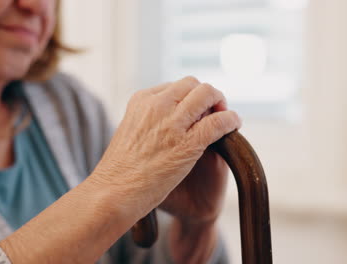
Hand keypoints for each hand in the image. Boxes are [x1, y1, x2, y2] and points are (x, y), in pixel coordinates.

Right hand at [91, 76, 240, 217]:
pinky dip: (231, 120)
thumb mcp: (128, 132)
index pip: (175, 86)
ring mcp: (173, 123)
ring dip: (220, 103)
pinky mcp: (188, 143)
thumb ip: (146, 121)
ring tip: (225, 117)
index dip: (189, 97)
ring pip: (208, 95)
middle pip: (193, 84)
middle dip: (206, 95)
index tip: (195, 111)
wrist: (112, 194)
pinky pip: (219, 122)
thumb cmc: (119, 170)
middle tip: (213, 110)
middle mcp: (157, 105)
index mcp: (141, 100)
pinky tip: (234, 125)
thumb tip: (165, 120)